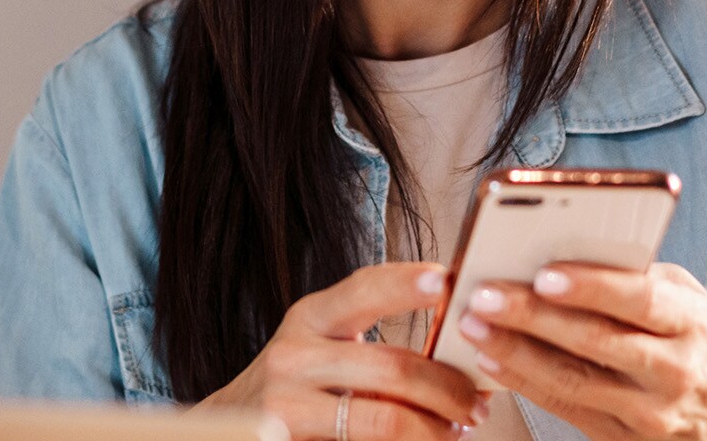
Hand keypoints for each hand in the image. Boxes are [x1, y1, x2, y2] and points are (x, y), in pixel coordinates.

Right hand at [191, 261, 493, 439]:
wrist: (230, 428)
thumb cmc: (294, 388)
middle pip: (392, 366)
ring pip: (386, 418)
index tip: (448, 281)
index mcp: (310, 317)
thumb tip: (458, 348)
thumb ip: (373, 346)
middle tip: (476, 404)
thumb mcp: (321, 350)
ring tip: (454, 430)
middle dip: (448, 388)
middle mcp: (293, 355)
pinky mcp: (284, 436)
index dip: (408, 284)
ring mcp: (286, 402)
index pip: (364, 290)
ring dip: (435, 429)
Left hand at [455, 261, 706, 440]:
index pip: (640, 300)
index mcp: (694, 323)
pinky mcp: (626, 438)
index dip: (591, 287)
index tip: (544, 273)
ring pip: (573, 380)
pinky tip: (490, 360)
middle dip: (532, 317)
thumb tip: (575, 247)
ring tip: (473, 324)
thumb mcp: (693, 303)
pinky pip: (566, 408)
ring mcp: (651, 411)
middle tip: (483, 294)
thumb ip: (643, 277)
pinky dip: (523, 383)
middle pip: (595, 341)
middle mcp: (675, 370)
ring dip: (515, 352)